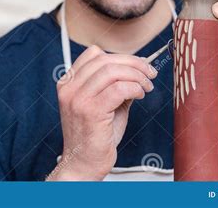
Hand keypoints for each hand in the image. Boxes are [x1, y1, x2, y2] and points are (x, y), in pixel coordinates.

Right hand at [48, 45, 157, 180]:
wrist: (83, 164)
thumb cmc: (94, 137)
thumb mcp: (102, 103)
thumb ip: (114, 85)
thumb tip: (137, 69)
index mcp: (68, 83)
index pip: (94, 54)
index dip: (120, 57)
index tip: (137, 65)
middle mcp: (69, 88)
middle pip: (105, 59)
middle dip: (134, 63)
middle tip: (149, 73)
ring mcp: (78, 99)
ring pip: (113, 71)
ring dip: (136, 76)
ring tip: (146, 86)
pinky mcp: (91, 111)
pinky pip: (119, 89)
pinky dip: (134, 88)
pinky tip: (139, 95)